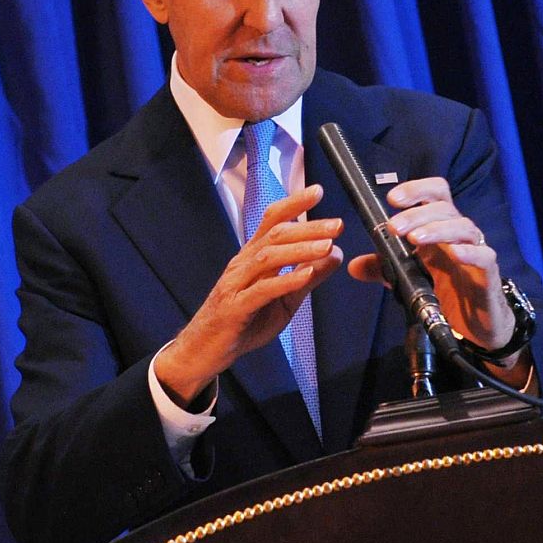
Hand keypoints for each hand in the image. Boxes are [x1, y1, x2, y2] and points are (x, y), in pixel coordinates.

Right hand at [155, 184, 343, 404]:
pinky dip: (285, 280)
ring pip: (268, 257)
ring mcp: (236, 284)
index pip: (271, 221)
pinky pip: (261, 289)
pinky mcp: (235, 307)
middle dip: (308, 227)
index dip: (293, 203)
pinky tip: (305, 274)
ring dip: (300, 249)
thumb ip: (308, 278)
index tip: (318, 191)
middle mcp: (243, 264)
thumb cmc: (244, 321)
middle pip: (275, 235)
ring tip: (327, 245)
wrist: (206, 350)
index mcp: (253, 257)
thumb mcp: (285, 300)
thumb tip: (335, 254)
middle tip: (337, 224)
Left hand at [346, 178, 521, 365]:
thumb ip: (383, 269)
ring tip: (415, 239)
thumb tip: (354, 266)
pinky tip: (455, 253)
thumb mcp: (409, 277)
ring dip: (437, 229)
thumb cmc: (447, 290)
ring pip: (462, 227)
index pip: (433, 195)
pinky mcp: (487, 272)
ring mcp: (475, 250)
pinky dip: (469, 252)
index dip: (416, 190)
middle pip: (443, 208)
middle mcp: (457, 234)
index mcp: (439, 228)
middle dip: (416, 214)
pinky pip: (483, 255)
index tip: (392, 199)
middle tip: (394, 227)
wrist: (478, 321)